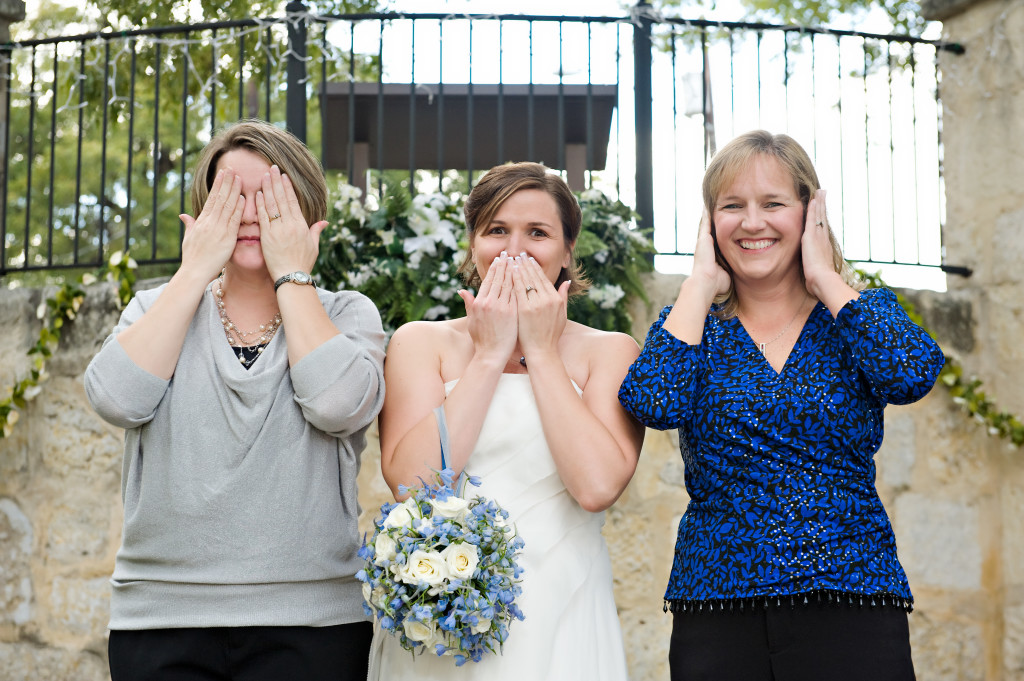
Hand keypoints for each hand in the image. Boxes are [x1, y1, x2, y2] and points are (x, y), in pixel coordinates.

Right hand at [178, 168, 244, 281]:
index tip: (223, 174)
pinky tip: (243, 198)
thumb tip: (184, 215)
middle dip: (226, 182)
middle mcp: (209, 223)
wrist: (194, 272)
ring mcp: (218, 230)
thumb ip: (189, 225)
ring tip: (239, 178)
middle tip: (232, 168)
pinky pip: (233, 221)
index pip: (211, 199)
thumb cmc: (192, 258)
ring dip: (234, 191)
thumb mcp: (188, 239)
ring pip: (227, 206)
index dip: (218, 185)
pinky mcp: (226, 239)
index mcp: (201, 222)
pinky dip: (238, 209)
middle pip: (219, 198)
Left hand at [257, 165, 326, 280]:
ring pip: (272, 205)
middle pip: (282, 199)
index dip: (288, 187)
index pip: (293, 201)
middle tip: (273, 168)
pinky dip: (260, 205)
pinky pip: (263, 217)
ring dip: (268, 189)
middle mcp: (289, 225)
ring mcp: (277, 230)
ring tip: (264, 175)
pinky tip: (257, 194)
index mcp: (301, 225)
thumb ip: (316, 231)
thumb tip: (324, 221)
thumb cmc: (303, 263)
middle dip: (276, 182)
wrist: (291, 277)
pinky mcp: (267, 237)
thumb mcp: (314, 246)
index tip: (284, 176)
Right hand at [457, 252, 517, 363]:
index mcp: (479, 303)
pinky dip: (521, 284)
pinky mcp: (512, 312)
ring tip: (518, 261)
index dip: (494, 269)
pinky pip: (517, 294)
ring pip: (509, 284)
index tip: (499, 260)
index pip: (488, 281)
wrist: (491, 355)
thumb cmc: (481, 340)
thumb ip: (469, 304)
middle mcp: (489, 302)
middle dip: (504, 265)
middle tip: (509, 254)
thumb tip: (462, 291)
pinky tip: (525, 276)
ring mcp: (501, 307)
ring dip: (514, 271)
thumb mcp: (471, 321)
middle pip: (499, 279)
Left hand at [511, 253, 567, 361]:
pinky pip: (517, 291)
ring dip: (518, 269)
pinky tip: (508, 273)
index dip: (535, 268)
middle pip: (534, 277)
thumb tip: (566, 282)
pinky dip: (513, 281)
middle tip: (519, 254)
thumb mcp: (562, 315)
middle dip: (525, 264)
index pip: (543, 278)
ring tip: (512, 260)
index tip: (528, 259)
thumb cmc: (551, 335)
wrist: (541, 351)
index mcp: (555, 299)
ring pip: (525, 281)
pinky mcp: (524, 310)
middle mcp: (547, 299)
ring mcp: (535, 304)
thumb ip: (563, 297)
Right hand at [690, 207, 731, 302]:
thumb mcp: (727, 274)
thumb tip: (741, 275)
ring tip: (712, 204)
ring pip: (706, 224)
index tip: (724, 225)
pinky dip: (707, 213)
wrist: (706, 284)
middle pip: (710, 230)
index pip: (717, 239)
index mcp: (710, 254)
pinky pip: (705, 222)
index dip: (720, 232)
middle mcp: (705, 246)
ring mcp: (703, 242)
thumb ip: (732, 271)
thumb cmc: (717, 284)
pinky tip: (708, 204)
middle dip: (714, 220)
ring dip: (709, 214)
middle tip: (717, 209)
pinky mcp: (703, 238)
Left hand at [801, 189, 840, 297]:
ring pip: (820, 216)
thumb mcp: (819, 276)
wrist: (823, 281)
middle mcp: (823, 240)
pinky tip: (814, 199)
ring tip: (821, 192)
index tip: (823, 212)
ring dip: (820, 203)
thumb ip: (818, 274)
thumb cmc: (821, 283)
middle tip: (824, 195)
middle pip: (823, 219)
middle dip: (823, 207)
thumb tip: (819, 281)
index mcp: (824, 248)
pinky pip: (813, 218)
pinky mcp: (811, 236)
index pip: (822, 231)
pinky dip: (814, 208)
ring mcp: (819, 237)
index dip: (823, 220)